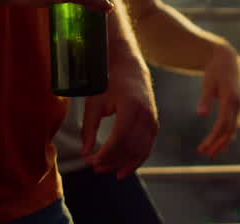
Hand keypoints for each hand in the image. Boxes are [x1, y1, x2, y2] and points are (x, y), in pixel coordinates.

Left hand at [82, 57, 158, 178]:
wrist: (129, 67)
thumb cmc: (109, 83)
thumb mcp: (95, 103)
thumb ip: (89, 129)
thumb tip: (85, 152)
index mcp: (131, 107)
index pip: (119, 138)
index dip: (105, 154)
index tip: (91, 161)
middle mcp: (145, 114)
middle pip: (130, 146)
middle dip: (113, 160)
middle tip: (95, 168)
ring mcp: (152, 118)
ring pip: (141, 149)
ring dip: (125, 163)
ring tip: (109, 171)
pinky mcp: (154, 122)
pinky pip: (148, 145)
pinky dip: (138, 158)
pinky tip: (126, 168)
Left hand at [196, 43, 239, 157]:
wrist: (228, 60)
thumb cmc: (215, 71)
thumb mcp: (208, 83)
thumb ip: (205, 99)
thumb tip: (201, 114)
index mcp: (231, 99)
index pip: (223, 124)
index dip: (213, 138)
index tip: (202, 148)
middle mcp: (238, 104)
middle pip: (230, 129)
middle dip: (218, 143)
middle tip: (206, 155)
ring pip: (234, 128)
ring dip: (224, 141)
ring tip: (213, 153)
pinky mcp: (238, 105)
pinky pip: (234, 123)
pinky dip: (228, 134)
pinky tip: (221, 142)